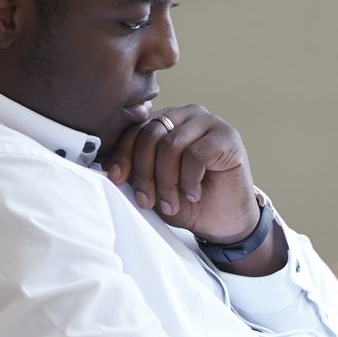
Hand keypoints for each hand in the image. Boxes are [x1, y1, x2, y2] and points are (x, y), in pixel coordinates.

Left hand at [105, 103, 258, 242]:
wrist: (224, 220)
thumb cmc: (190, 201)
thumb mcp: (154, 187)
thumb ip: (136, 171)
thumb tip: (110, 166)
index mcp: (166, 121)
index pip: (136, 129)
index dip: (123, 154)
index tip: (117, 178)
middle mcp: (186, 116)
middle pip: (150, 134)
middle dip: (143, 172)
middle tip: (147, 200)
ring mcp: (209, 122)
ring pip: (170, 145)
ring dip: (166, 181)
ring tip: (172, 202)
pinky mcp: (227, 136)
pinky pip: (195, 154)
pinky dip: (189, 180)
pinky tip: (193, 193)